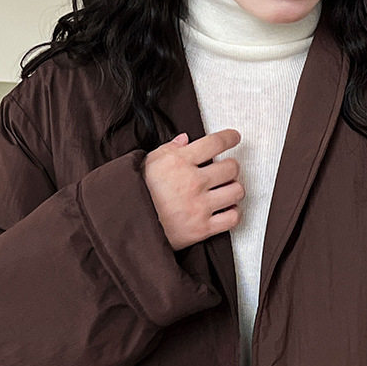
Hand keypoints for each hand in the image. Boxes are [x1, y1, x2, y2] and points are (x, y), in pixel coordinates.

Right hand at [141, 128, 244, 250]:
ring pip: (237, 191)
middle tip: (226, 171)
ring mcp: (200, 206)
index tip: (234, 137)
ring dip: (234, 189)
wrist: (130, 224)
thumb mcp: (149, 162)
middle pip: (231, 167)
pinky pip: (232, 218)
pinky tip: (226, 210)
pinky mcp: (203, 228)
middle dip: (231, 167)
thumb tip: (186, 139)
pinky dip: (233, 213)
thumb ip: (169, 149)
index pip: (215, 143)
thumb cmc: (139, 192)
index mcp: (180, 161)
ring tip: (227, 190)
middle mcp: (193, 182)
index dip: (230, 137)